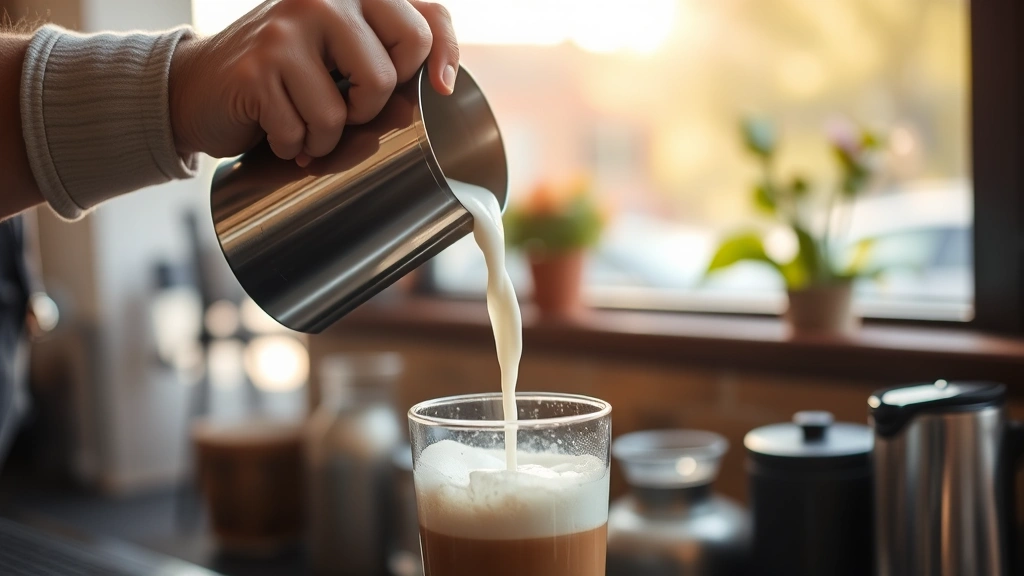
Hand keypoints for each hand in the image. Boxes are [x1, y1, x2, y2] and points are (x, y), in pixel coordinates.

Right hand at [169, 0, 458, 165]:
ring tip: (305, 122)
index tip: (437, 87)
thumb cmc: (290, 70)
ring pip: (344, 112)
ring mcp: (288, 28)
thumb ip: (397, 39)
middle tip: (347, 107)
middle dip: (371, 108)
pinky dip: (294, 145)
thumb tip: (445, 80)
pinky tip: (278, 129)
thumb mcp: (346, 43)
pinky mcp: (259, 66)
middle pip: (389, 75)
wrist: (202, 86)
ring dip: (327, 136)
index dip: (440, 61)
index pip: (427, 24)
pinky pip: (304, 130)